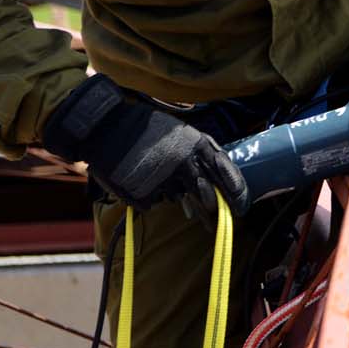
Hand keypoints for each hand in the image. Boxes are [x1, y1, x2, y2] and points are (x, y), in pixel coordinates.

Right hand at [42, 74, 249, 218]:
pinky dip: (153, 195)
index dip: (235, 189)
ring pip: (180, 198)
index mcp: (197, 144)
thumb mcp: (178, 133)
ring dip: (182, 200)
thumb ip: (197, 154)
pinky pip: (156, 200)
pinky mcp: (145, 192)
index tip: (242, 204)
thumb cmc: (145, 128)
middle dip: (213, 209)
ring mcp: (165, 180)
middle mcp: (185, 163)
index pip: (224, 170)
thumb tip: (213, 178)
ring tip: (174, 194)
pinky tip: (143, 182)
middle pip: (206, 194)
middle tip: (219, 221)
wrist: (106, 126)